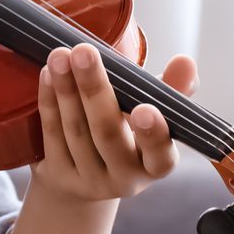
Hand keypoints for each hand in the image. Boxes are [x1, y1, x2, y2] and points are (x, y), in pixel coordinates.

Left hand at [31, 43, 197, 201]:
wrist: (85, 176)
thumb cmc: (129, 135)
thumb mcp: (153, 115)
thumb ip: (171, 90)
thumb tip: (186, 62)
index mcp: (155, 165)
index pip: (161, 155)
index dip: (153, 134)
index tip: (144, 108)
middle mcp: (125, 179)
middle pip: (108, 134)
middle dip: (95, 90)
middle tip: (84, 52)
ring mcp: (89, 181)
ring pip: (76, 132)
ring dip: (66, 89)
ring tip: (60, 54)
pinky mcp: (59, 176)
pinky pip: (52, 134)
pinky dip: (50, 101)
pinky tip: (48, 73)